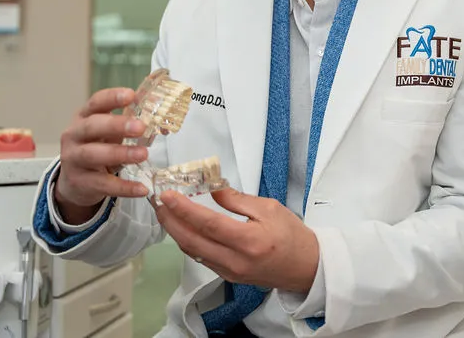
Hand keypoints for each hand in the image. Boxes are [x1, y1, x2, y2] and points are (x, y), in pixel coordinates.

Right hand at [55, 88, 150, 223]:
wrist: (76, 181)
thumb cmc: (98, 148)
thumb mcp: (109, 133)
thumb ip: (129, 124)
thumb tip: (162, 118)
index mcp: (84, 117)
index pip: (95, 103)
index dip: (112, 98)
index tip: (132, 95)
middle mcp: (74, 136)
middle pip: (92, 127)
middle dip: (116, 125)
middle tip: (140, 127)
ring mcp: (73, 159)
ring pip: (93, 155)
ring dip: (120, 154)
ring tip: (143, 154)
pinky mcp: (80, 182)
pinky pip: (103, 184)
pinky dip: (124, 187)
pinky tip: (141, 189)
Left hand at [154, 188, 318, 292]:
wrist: (305, 266)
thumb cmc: (292, 235)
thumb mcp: (270, 208)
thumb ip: (238, 200)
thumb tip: (213, 188)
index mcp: (249, 240)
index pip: (208, 224)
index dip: (185, 209)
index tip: (168, 195)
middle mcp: (235, 260)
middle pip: (192, 241)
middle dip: (170, 220)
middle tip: (158, 202)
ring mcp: (229, 271)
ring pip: (192, 251)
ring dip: (175, 231)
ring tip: (165, 212)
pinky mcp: (227, 276)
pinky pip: (200, 258)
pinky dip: (188, 242)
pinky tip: (183, 228)